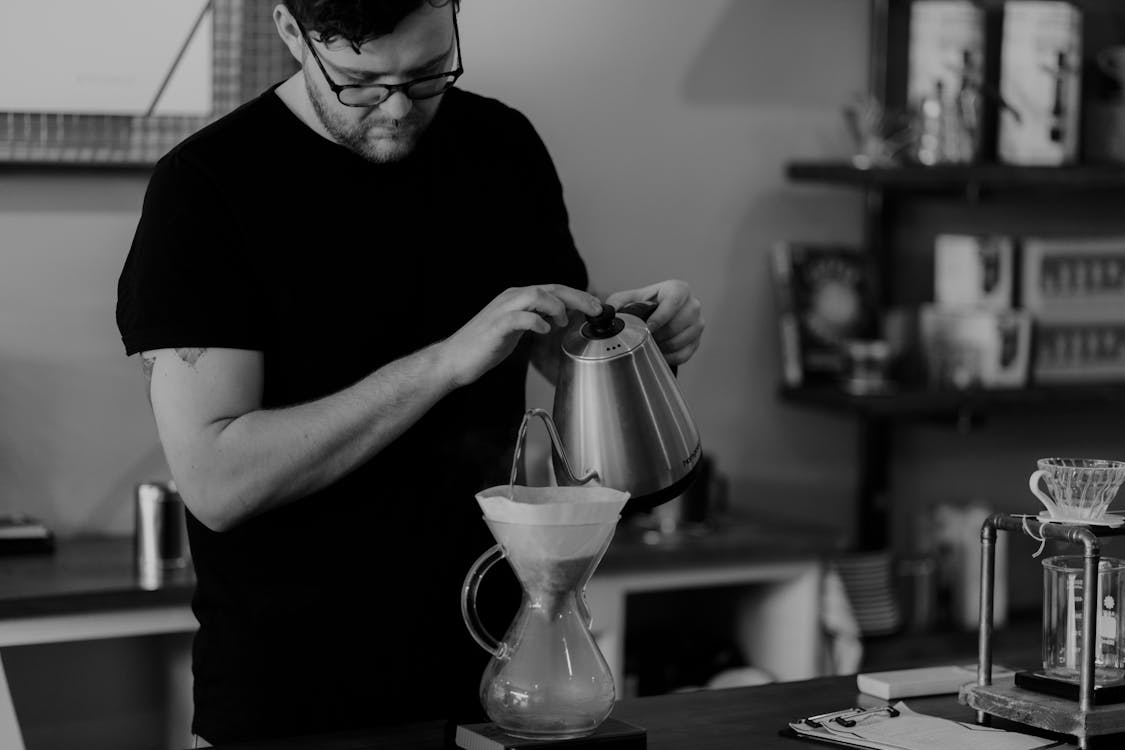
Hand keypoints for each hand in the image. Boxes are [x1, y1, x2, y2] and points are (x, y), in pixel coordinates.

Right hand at [438, 284, 601, 387]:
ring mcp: (502, 311)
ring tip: (561, 322)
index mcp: (517, 298)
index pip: (553, 289)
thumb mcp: (516, 329)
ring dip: (556, 306)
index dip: (577, 296)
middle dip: (577, 298)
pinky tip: (545, 330)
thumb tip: (558, 317)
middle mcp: (511, 298)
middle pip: (550, 288)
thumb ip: (535, 319)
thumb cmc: (484, 346)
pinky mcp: (495, 326)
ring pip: (536, 294)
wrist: (454, 359)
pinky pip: (520, 317)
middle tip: (595, 310)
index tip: (596, 307)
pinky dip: (536, 321)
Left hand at [606, 280, 702, 366]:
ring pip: (681, 341)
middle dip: (658, 335)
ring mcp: (698, 324)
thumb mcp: (628, 298)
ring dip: (662, 347)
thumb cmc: (644, 304)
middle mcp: (692, 305)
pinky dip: (669, 357)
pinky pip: (684, 354)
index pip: (674, 301)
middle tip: (644, 340)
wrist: (658, 313)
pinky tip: (658, 354)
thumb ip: (615, 303)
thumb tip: (606, 313)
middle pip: (677, 325)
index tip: (648, 328)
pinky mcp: (697, 341)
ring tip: (649, 346)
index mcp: (678, 289)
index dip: (660, 317)